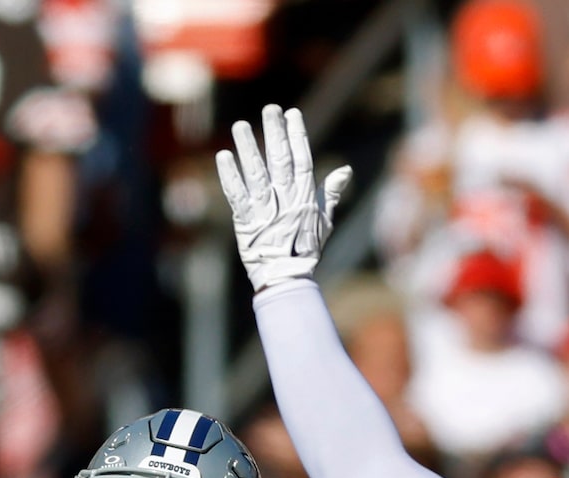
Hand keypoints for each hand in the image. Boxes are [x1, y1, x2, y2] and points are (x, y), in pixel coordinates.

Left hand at [215, 103, 350, 294]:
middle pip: (280, 159)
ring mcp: (265, 208)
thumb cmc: (306, 250)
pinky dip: (230, 176)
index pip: (302, 158)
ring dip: (248, 148)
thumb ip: (331, 194)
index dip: (297, 135)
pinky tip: (223, 156)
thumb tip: (346, 171)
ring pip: (256, 173)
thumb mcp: (325, 221)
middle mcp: (285, 198)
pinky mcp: (246, 220)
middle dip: (275, 132)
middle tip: (270, 108)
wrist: (286, 278)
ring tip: (240, 125)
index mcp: (304, 196)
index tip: (292, 113)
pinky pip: (237, 194)